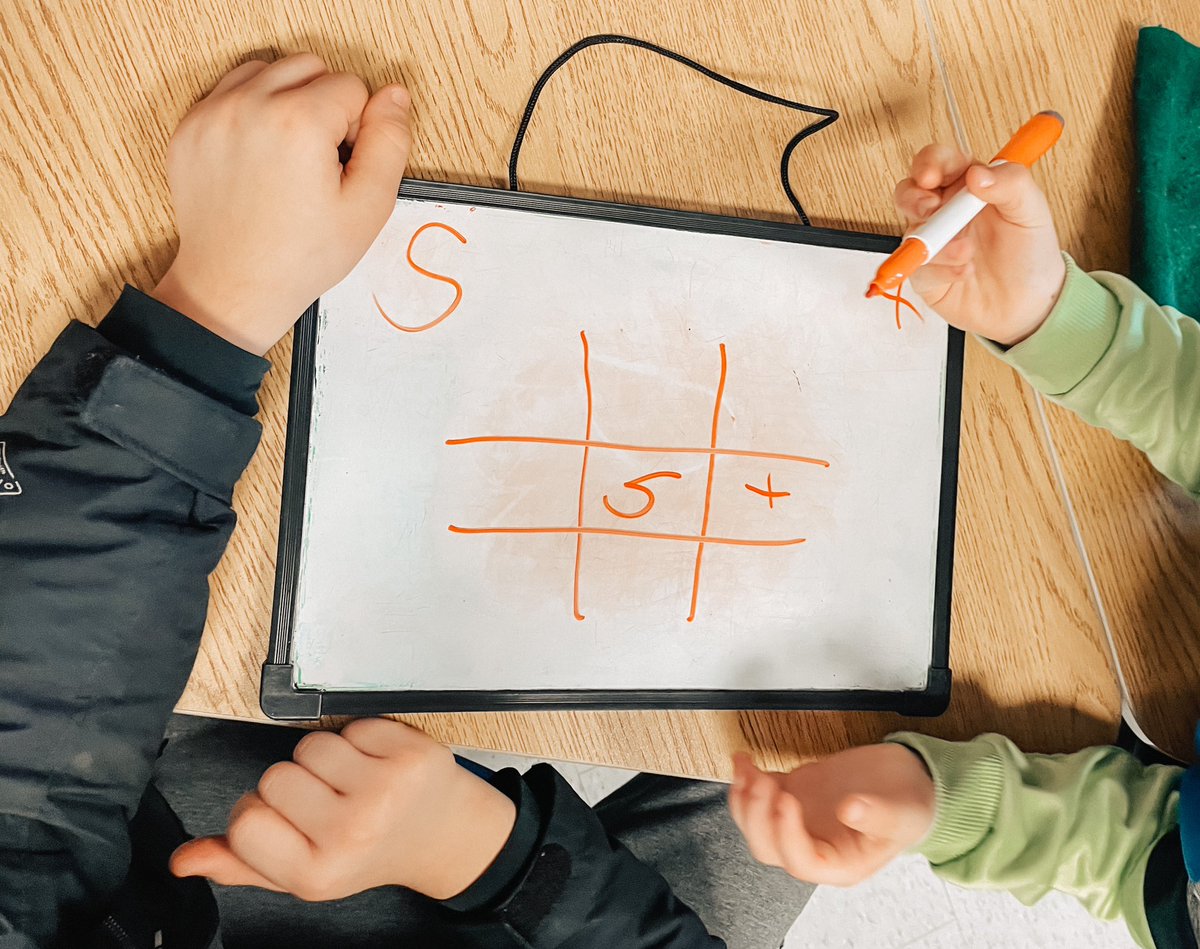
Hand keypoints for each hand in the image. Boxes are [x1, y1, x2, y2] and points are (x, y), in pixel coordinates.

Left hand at [151, 53, 411, 354]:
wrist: (234, 285)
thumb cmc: (300, 257)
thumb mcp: (368, 207)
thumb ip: (389, 143)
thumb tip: (394, 96)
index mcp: (298, 123)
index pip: (352, 86)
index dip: (358, 130)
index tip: (340, 169)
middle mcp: (250, 106)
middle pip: (310, 67)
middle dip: (324, 105)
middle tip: (318, 161)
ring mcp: (213, 114)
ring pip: (269, 70)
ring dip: (287, 99)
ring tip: (290, 153)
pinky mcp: (191, 127)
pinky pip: (231, 89)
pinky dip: (251, 109)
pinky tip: (260, 154)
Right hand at [170, 719, 515, 900]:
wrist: (443, 836)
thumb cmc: (367, 852)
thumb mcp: (304, 872)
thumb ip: (242, 864)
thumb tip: (183, 860)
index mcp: (318, 871)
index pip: (245, 821)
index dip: (256, 812)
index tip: (283, 820)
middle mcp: (352, 833)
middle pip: (275, 776)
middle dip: (292, 783)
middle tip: (326, 802)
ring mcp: (385, 790)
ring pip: (310, 745)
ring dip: (324, 758)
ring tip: (350, 781)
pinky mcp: (409, 754)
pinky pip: (351, 725)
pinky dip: (358, 738)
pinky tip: (374, 763)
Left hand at [729, 744, 934, 885]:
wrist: (904, 781)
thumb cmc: (907, 805)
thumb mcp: (902, 813)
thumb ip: (877, 815)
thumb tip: (850, 810)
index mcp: (842, 864)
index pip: (802, 862)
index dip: (786, 835)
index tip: (786, 801)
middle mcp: (815, 847)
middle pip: (769, 847)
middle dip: (759, 815)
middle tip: (765, 782)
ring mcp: (799, 822)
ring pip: (756, 825)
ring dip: (745, 798)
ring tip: (748, 769)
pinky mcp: (792, 796)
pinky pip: (759, 797)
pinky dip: (746, 779)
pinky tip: (744, 761)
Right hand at [893, 144, 1065, 345]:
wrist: (1031, 303)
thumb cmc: (1030, 253)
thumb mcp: (1031, 210)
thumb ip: (1011, 183)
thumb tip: (978, 174)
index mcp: (968, 188)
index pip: (938, 163)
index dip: (929, 164)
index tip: (932, 175)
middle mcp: (945, 214)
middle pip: (908, 193)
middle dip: (913, 199)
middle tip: (931, 210)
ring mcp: (933, 244)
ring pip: (910, 232)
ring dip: (936, 241)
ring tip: (967, 252)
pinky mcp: (926, 276)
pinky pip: (918, 268)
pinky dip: (941, 270)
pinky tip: (964, 272)